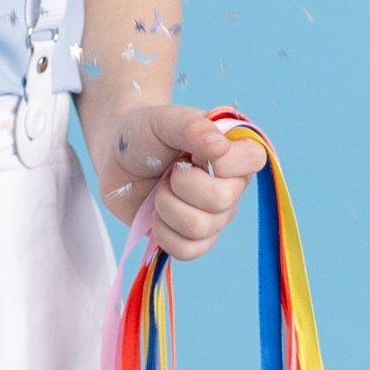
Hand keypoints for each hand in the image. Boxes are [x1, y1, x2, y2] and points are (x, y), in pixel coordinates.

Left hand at [105, 105, 266, 256]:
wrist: (115, 158)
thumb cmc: (144, 133)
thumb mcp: (164, 119)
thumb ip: (191, 126)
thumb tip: (221, 146)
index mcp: (235, 150)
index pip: (253, 160)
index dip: (221, 161)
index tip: (191, 152)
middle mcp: (233, 185)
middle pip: (220, 200)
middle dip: (180, 185)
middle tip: (169, 172)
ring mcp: (216, 216)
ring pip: (199, 228)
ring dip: (166, 206)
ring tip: (160, 190)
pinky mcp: (195, 240)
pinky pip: (187, 251)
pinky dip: (163, 232)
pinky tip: (157, 214)